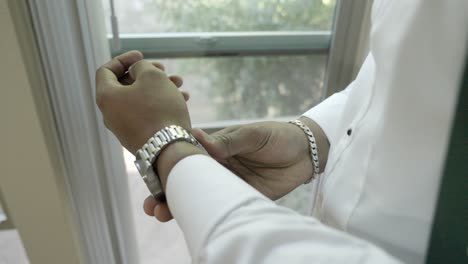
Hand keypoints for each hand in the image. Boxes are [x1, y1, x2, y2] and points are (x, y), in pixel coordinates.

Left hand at [95, 50, 191, 153]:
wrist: (169, 148)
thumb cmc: (158, 109)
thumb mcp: (152, 76)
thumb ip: (141, 66)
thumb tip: (138, 72)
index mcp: (106, 97)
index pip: (106, 71)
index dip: (123, 59)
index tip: (141, 55)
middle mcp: (111, 114)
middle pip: (126, 86)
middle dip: (147, 74)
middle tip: (164, 69)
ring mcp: (124, 128)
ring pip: (140, 100)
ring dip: (158, 88)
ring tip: (179, 84)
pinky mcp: (139, 137)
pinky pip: (147, 114)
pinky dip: (160, 104)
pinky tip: (181, 100)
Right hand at [143, 117, 328, 221]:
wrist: (306, 152)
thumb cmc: (276, 136)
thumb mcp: (252, 134)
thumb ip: (227, 141)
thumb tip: (196, 137)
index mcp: (215, 149)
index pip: (187, 160)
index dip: (168, 168)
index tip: (152, 177)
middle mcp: (218, 168)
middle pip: (188, 183)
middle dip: (167, 194)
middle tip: (152, 206)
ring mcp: (229, 185)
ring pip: (200, 199)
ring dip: (181, 208)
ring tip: (161, 215)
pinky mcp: (243, 199)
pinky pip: (222, 210)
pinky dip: (208, 216)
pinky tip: (195, 223)